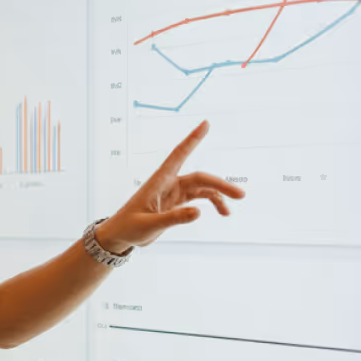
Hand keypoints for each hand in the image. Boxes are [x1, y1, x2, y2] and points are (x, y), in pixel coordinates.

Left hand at [96, 121, 244, 252]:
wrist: (119, 236)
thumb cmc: (128, 227)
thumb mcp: (149, 225)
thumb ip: (172, 219)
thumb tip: (198, 212)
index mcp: (159, 181)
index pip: (178, 155)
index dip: (192, 139)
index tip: (205, 123)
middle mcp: (168, 183)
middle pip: (200, 178)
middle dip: (220, 184)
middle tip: (241, 195)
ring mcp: (173, 193)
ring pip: (202, 188)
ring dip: (218, 196)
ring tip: (229, 212)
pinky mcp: (176, 203)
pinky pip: (199, 199)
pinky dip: (211, 203)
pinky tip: (221, 212)